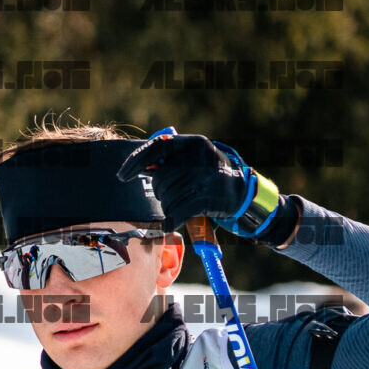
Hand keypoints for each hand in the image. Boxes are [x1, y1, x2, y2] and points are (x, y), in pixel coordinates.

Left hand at [117, 132, 278, 236]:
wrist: (245, 195)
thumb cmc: (212, 178)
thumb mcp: (196, 160)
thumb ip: (172, 160)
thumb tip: (141, 167)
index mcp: (194, 144)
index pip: (157, 147)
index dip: (136, 161)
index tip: (123, 175)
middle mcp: (199, 159)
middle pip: (159, 178)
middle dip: (160, 191)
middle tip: (173, 195)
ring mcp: (204, 179)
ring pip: (166, 197)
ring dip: (169, 206)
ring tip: (185, 204)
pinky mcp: (206, 200)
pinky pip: (175, 213)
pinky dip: (169, 221)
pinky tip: (168, 225)